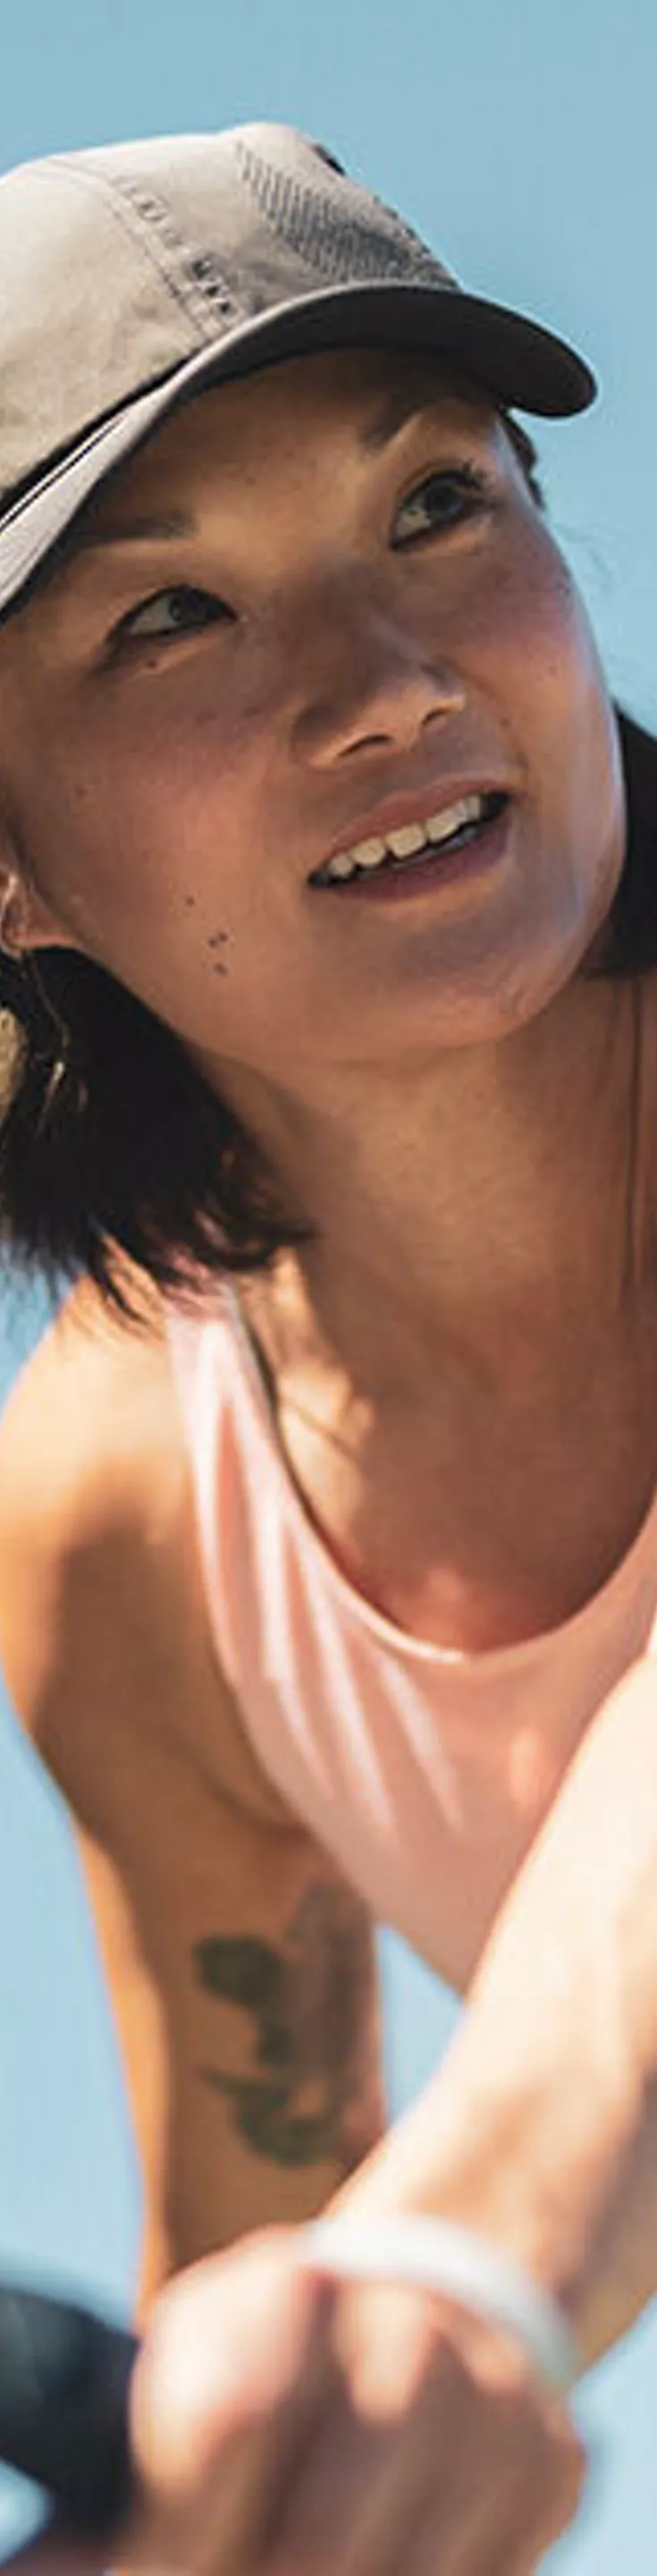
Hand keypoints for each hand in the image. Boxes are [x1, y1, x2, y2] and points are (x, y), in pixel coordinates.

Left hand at [129, 2227, 586, 2573]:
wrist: (432, 2297)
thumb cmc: (275, 2359)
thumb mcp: (185, 2379)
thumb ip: (114, 2489)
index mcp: (285, 2291)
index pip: (225, 2426)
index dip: (179, 2538)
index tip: (153, 2575)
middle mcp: (400, 2333)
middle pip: (311, 2547)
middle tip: (228, 2574)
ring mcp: (488, 2400)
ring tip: (288, 2564)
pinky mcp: (552, 2463)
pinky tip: (380, 2552)